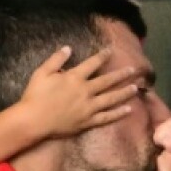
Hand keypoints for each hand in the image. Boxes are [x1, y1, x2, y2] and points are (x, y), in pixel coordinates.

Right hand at [20, 47, 138, 138]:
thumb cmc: (35, 95)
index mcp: (74, 77)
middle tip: (135, 70)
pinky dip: (118, 114)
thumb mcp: (42, 72)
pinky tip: (128, 110)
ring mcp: (88, 107)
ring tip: (136, 88)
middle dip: (122, 74)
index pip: (93, 63)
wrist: (34, 120)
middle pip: (107, 81)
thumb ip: (56, 59)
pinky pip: (106, 117)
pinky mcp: (88, 122)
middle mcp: (85, 91)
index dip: (103, 56)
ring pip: (111, 98)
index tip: (112, 50)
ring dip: (124, 92)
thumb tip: (68, 48)